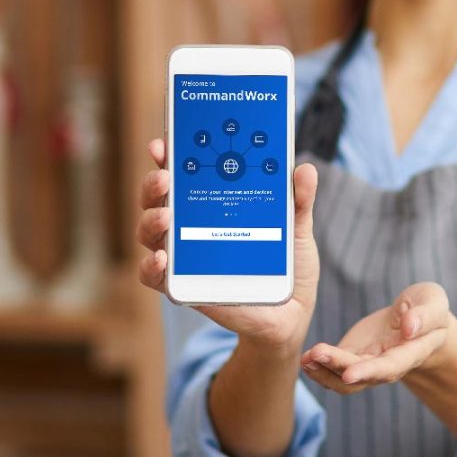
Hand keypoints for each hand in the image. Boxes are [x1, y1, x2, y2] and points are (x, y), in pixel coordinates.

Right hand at [135, 138, 320, 354]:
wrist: (292, 313)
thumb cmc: (287, 264)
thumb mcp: (296, 228)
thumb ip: (299, 200)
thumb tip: (305, 170)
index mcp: (211, 204)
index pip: (182, 173)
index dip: (168, 155)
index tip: (165, 142)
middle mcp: (190, 226)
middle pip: (158, 198)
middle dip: (155, 183)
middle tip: (166, 176)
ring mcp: (184, 257)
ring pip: (151, 233)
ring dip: (151, 220)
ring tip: (166, 216)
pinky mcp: (185, 287)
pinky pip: (155, 277)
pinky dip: (151, 267)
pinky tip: (162, 258)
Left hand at [300, 282, 451, 394]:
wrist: (416, 319)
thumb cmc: (428, 308)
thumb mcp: (434, 303)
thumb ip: (426, 315)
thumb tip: (410, 327)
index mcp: (411, 353)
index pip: (390, 366)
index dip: (369, 372)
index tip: (349, 374)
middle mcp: (387, 365)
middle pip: (362, 375)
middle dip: (337, 367)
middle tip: (316, 354)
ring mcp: (368, 364)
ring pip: (344, 379)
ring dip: (323, 372)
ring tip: (306, 358)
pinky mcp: (352, 357)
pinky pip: (334, 369)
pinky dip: (319, 366)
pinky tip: (304, 358)